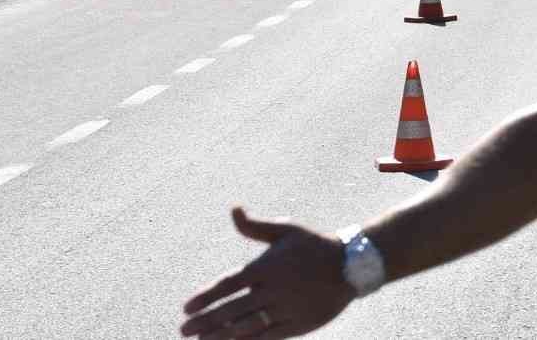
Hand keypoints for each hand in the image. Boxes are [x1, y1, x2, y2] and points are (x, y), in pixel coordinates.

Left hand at [181, 207, 353, 338]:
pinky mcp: (296, 325)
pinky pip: (266, 337)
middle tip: (184, 330)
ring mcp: (284, 309)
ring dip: (220, 336)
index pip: (227, 284)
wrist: (352, 265)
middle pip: (231, 310)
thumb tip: (234, 209)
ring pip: (245, 327)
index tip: (186, 307)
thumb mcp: (286, 230)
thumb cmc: (314, 245)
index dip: (205, 297)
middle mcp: (272, 290)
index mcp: (266, 266)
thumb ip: (255, 226)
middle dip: (205, 321)